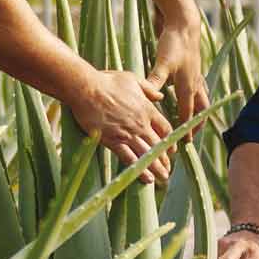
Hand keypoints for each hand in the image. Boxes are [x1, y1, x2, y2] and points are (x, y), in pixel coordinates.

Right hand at [69, 68, 172, 182]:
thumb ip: (148, 89)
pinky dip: (139, 170)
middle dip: (165, 160)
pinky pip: (129, 159)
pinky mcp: (113, 141)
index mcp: (147, 109)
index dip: (170, 141)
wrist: (87, 89)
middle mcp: (140, 124)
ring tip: (163, 178)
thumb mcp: (132, 79)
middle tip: (168, 170)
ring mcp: (127, 133)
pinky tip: (146, 179)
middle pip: (159, 145)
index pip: (165, 129)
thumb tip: (160, 95)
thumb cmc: (107, 81)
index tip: (171, 150)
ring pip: (147, 155)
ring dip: (157, 168)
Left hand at [147, 13, 207, 128]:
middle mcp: (195, 84)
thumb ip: (155, 81)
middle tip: (190, 138)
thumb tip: (148, 97)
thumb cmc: (174, 44)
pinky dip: (197, 96)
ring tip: (194, 121)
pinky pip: (199, 88)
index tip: (183, 144)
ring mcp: (196, 76)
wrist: (184, 25)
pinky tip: (189, 96)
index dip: (185, 130)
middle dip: (196, 125)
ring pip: (202, 100)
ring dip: (199, 112)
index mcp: (188, 87)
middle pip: (200, 110)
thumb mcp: (162, 64)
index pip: (187, 114)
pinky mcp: (194, 69)